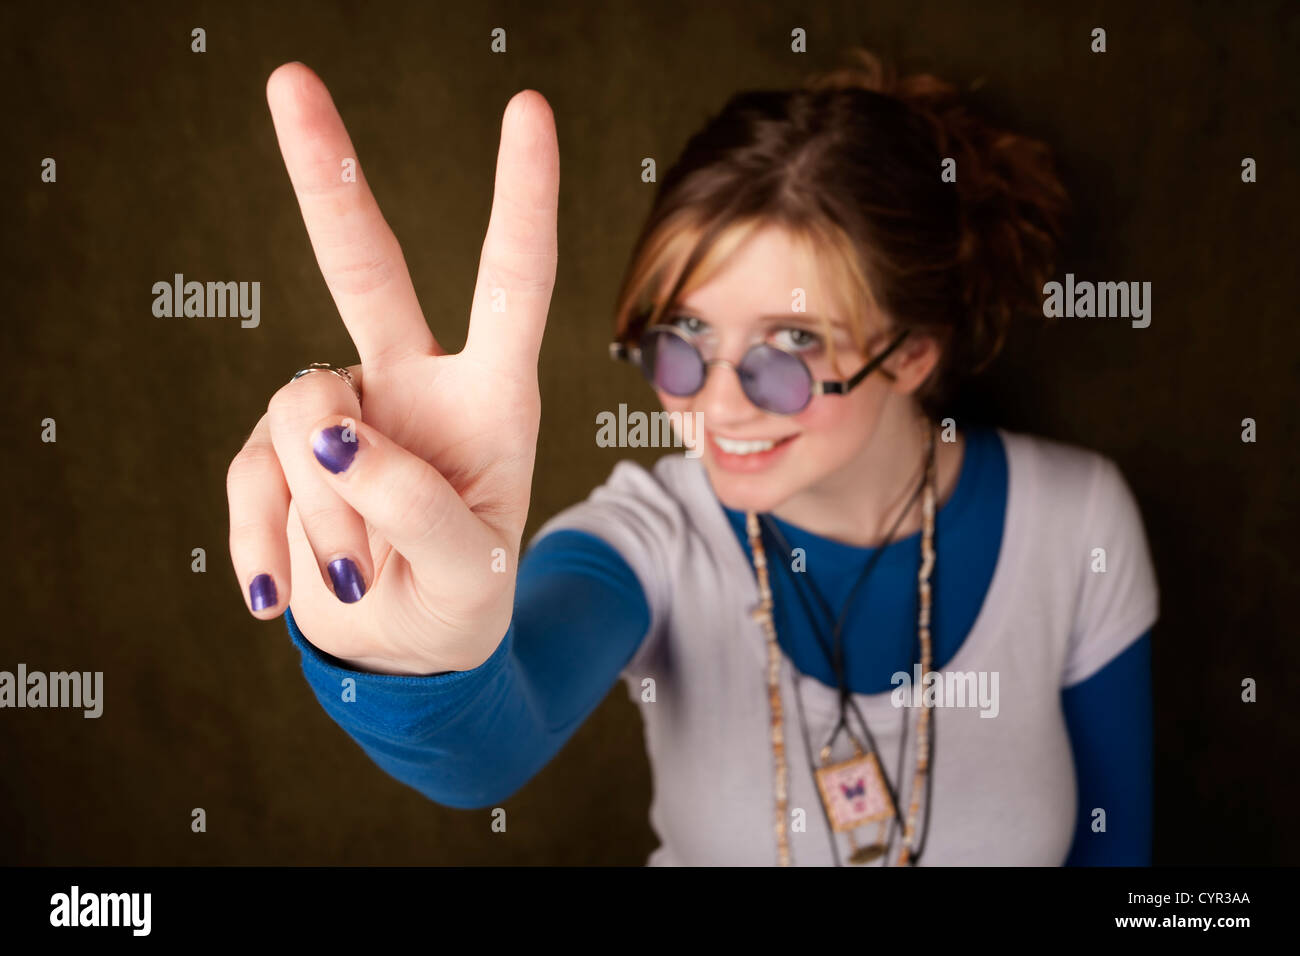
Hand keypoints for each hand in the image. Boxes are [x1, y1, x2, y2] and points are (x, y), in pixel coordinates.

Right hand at [226, 63, 558, 675]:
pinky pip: (251, 476)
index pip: (510, 283)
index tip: (525, 108)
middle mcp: (413, 382)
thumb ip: (414, 507)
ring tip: (365, 572)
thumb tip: (327, 438)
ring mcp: (340, 412)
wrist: (407, 648)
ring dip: (328, 511)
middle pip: (365, 266)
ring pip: (300, 415)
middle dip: (328, 176)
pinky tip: (280, 590)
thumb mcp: (468, 571)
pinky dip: (265, 537)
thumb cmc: (461, 598)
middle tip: (288, 79)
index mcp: (491, 397)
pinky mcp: (278, 454)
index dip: (519, 198)